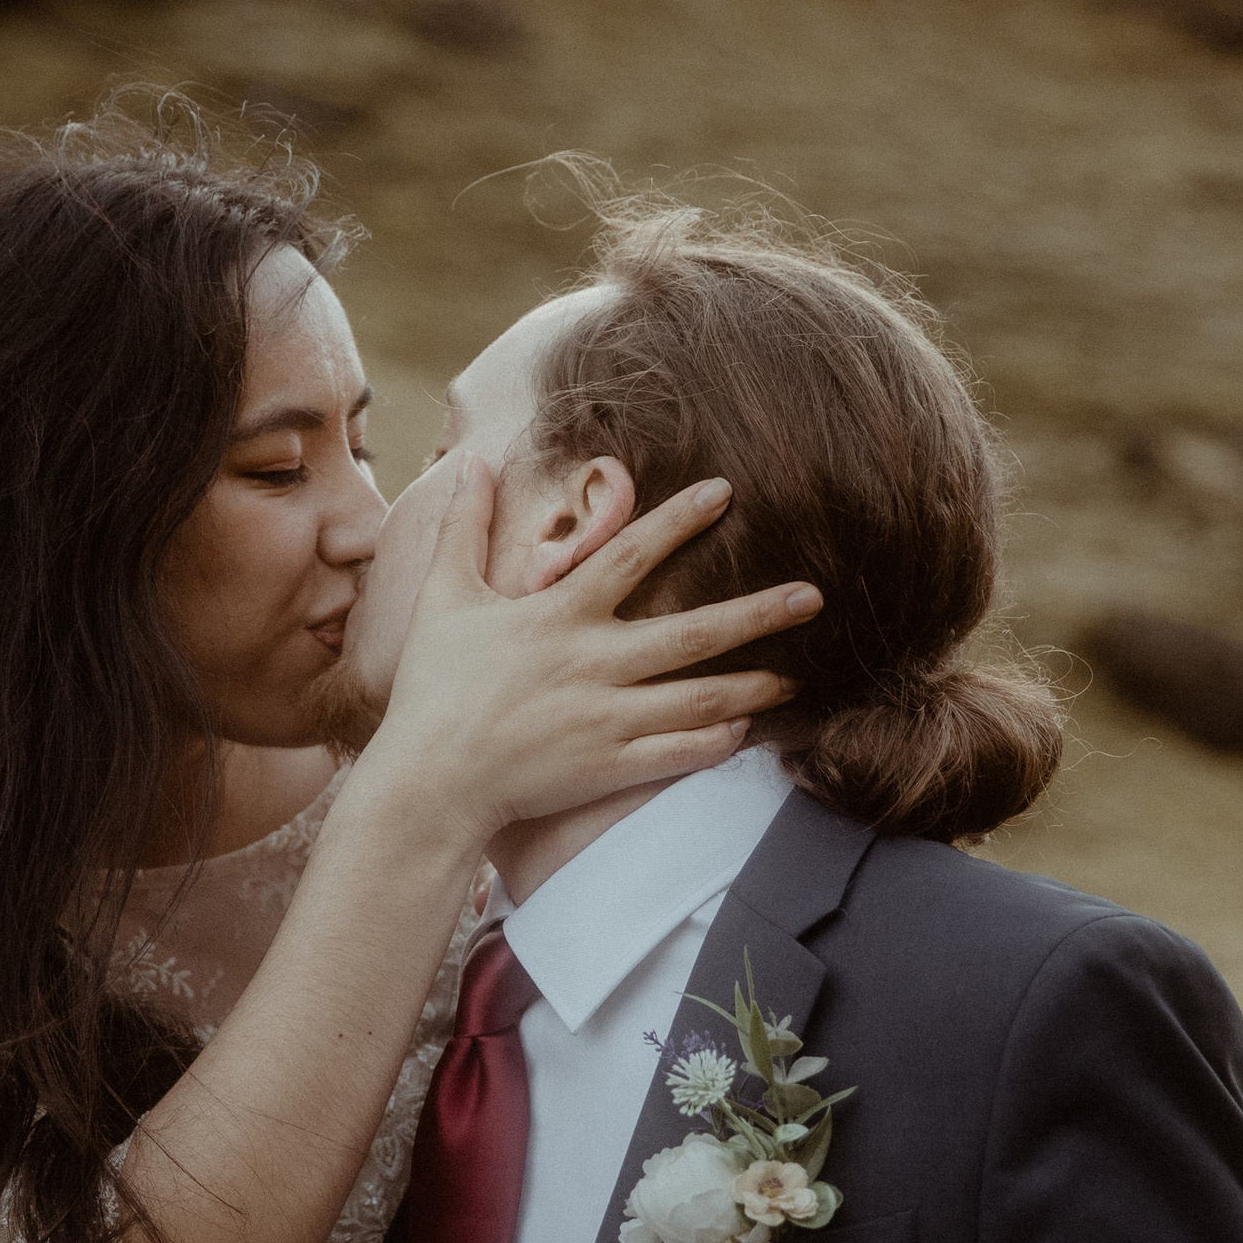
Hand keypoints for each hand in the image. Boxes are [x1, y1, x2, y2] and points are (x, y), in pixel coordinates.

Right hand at [363, 459, 820, 836]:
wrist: (428, 782)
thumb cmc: (432, 689)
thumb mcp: (442, 599)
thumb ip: (465, 528)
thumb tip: (474, 460)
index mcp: (558, 616)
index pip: (630, 555)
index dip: (679, 520)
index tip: (726, 492)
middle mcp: (592, 663)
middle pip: (692, 632)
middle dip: (758, 613)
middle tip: (814, 595)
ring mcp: (605, 719)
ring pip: (699, 699)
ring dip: (754, 686)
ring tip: (798, 676)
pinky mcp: (608, 768)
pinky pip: (678, 755)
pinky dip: (716, 744)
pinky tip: (748, 732)